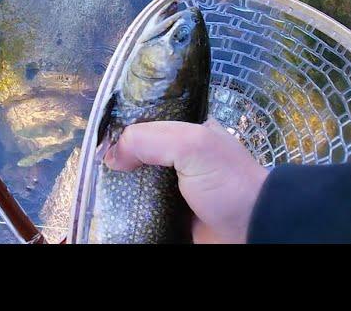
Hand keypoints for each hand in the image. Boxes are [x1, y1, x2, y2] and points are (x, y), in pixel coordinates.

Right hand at [104, 118, 269, 243]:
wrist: (252, 230)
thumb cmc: (228, 182)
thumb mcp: (191, 145)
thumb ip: (149, 140)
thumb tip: (111, 157)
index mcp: (187, 129)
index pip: (146, 120)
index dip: (124, 127)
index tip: (102, 139)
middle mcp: (178, 155)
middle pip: (136, 150)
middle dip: (117, 156)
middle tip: (97, 164)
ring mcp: (172, 185)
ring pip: (134, 179)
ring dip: (118, 183)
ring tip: (100, 185)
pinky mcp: (168, 212)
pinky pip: (139, 205)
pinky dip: (125, 206)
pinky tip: (111, 203)